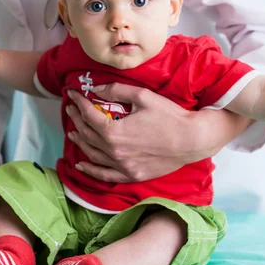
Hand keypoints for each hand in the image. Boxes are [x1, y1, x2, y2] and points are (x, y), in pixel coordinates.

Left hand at [66, 83, 251, 182]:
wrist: (192, 139)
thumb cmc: (169, 116)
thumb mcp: (142, 96)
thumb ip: (116, 91)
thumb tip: (96, 89)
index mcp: (115, 132)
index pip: (89, 115)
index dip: (79, 102)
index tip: (73, 93)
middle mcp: (115, 152)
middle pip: (88, 134)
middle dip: (77, 118)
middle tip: (71, 107)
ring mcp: (123, 166)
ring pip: (93, 154)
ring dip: (80, 140)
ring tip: (73, 129)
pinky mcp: (132, 175)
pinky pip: (105, 175)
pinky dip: (90, 169)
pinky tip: (81, 163)